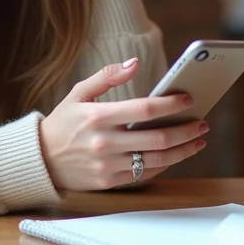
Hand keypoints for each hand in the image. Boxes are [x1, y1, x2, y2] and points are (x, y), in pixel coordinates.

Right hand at [38, 58, 208, 190]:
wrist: (40, 160)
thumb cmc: (62, 123)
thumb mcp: (78, 93)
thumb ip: (107, 76)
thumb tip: (134, 63)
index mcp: (97, 117)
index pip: (144, 110)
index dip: (171, 104)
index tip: (188, 98)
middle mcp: (104, 143)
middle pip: (157, 138)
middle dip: (186, 130)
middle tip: (203, 123)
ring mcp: (107, 165)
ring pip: (156, 160)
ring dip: (183, 150)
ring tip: (198, 140)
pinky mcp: (109, 182)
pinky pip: (144, 175)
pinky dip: (164, 164)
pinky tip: (176, 154)